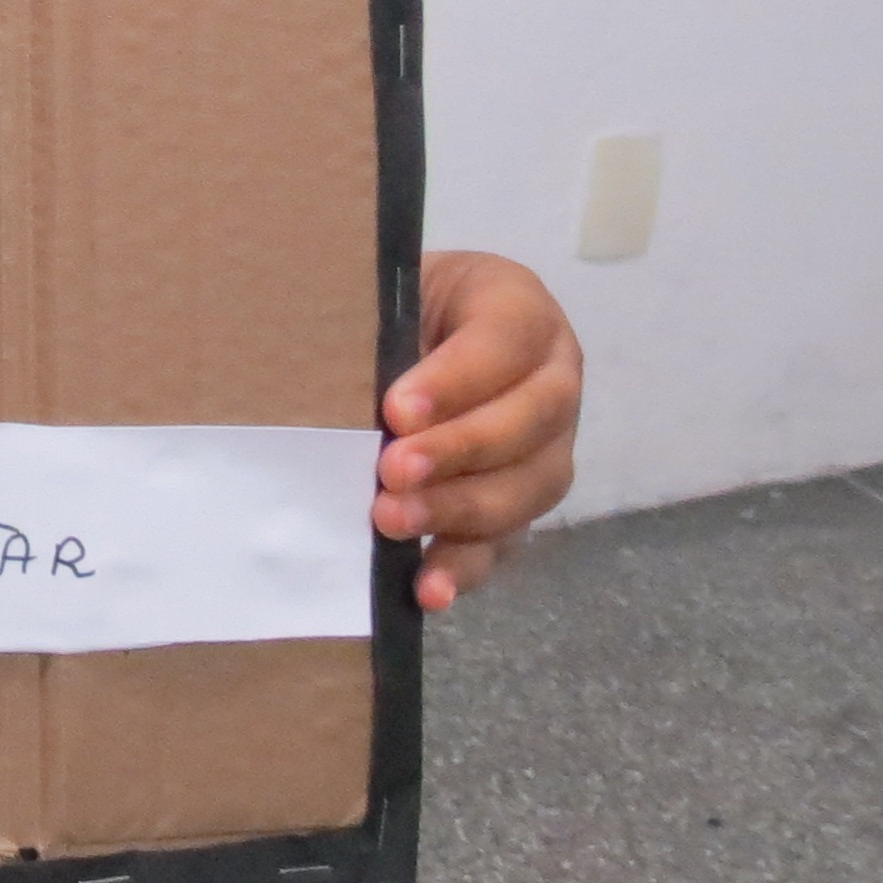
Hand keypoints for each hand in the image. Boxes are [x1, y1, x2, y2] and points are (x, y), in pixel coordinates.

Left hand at [374, 251, 581, 612]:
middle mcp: (551, 378)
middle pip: (530, 420)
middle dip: (460, 450)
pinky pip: (507, 542)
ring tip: (392, 520)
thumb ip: (373, 328)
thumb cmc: (382, 306)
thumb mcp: (382, 294)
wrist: (395, 339)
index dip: (456, 380)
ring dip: (461, 511)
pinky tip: (427, 588)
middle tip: (391, 470)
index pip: (506, 340)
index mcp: (518, 307)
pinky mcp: (520, 506)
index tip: (395, 411)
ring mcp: (546, 447)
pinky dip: (465, 566)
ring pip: (530, 486)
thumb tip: (331, 380)